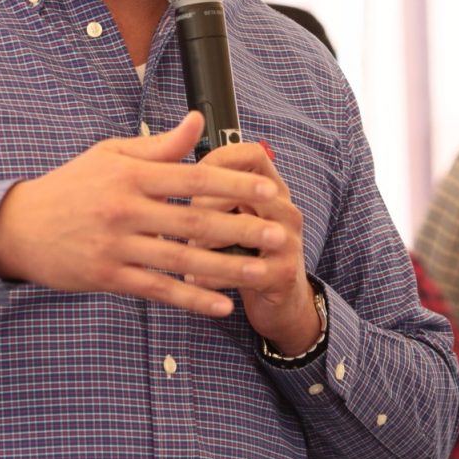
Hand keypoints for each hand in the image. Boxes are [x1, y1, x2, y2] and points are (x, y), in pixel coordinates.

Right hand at [0, 112, 279, 318]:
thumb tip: (197, 120)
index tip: (267, 187)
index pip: (192, 176)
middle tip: (279, 233)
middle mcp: (126, 208)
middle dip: (242, 227)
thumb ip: (158, 145)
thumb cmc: (70, 185)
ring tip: (262, 270)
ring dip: (227, 267)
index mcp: (130, 173)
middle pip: (195, 219)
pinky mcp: (108, 276)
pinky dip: (192, 299)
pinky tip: (222, 306)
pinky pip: (158, 290)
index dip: (233, 182)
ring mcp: (117, 245)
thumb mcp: (110, 154)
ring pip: (182, 259)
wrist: (19, 226)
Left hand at [189, 142, 319, 354]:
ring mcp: (288, 242)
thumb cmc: (246, 251)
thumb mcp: (236, 216)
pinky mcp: (284, 275)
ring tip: (188, 249)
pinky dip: (212, 275)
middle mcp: (285, 209)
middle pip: (246, 188)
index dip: (220, 159)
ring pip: (245, 227)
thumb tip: (169, 162)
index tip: (191, 176)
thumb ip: (215, 191)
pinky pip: (243, 270)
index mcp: (272, 189)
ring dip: (209, 238)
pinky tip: (192, 279)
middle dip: (206, 202)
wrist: (283, 303)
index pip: (253, 154)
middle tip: (184, 219)